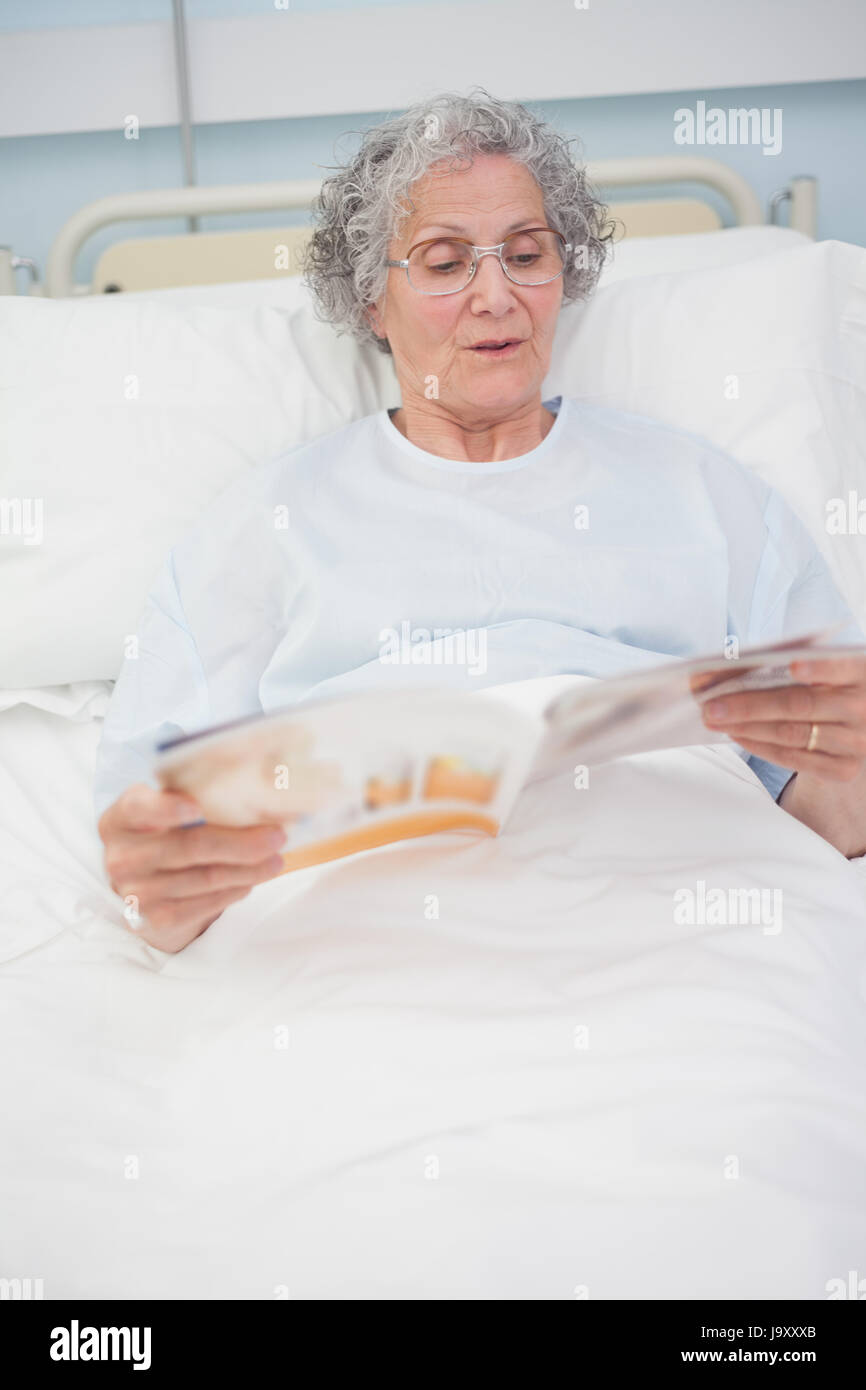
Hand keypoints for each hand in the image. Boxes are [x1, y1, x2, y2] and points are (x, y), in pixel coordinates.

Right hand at [98, 783, 288, 953]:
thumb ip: (193, 795)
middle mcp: (122, 856)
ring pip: (206, 878)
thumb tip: (260, 784)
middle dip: (242, 842)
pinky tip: (252, 878)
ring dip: (250, 869)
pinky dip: (236, 890)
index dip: (167, 807)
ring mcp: (137, 891)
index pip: (139, 808)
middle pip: (190, 846)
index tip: (197, 806)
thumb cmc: (161, 833)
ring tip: (276, 859)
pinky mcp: (156, 918)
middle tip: (278, 835)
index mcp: (121, 817)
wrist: (139, 884)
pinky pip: (207, 904)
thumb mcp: (163, 809)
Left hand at [700, 654, 865, 782]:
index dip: (818, 668)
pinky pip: (794, 759)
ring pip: (791, 734)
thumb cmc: (828, 684)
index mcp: (861, 673)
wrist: (853, 724)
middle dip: (750, 705)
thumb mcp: (822, 668)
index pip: (839, 668)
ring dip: (747, 727)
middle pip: (800, 705)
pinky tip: (737, 734)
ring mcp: (856, 742)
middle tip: (712, 705)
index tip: (792, 665)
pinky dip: (760, 747)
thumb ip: (791, 662)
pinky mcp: (843, 768)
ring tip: (715, 719)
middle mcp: (863, 709)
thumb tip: (730, 667)